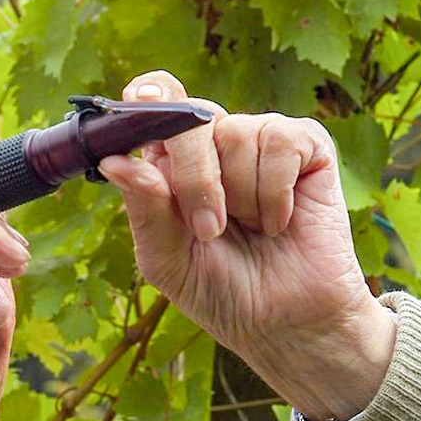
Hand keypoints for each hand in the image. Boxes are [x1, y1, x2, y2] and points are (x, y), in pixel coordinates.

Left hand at [96, 71, 395, 420]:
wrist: (286, 322)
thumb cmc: (222, 291)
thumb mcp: (166, 259)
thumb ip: (144, 208)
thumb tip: (113, 162)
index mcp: (172, 164)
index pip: (152, 104)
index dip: (146, 99)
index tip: (140, 103)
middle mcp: (214, 144)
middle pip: (190, 116)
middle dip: (194, 175)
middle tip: (208, 230)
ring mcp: (260, 140)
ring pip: (235, 132)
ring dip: (241, 196)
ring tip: (253, 229)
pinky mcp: (307, 146)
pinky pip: (279, 140)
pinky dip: (275, 190)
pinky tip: (280, 221)